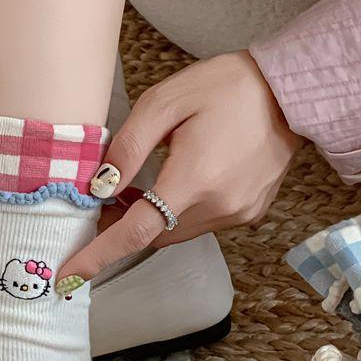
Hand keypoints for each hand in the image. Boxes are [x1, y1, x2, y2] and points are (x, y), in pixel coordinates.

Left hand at [57, 50, 304, 286]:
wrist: (290, 89)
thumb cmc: (224, 86)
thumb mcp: (163, 102)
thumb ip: (127, 148)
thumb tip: (101, 188)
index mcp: (194, 179)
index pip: (136, 231)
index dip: (99, 254)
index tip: (71, 274)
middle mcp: (218, 207)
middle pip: (152, 235)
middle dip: (121, 227)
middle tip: (100, 204)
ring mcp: (237, 214)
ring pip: (174, 233)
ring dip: (149, 220)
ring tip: (132, 191)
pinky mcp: (248, 213)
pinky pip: (198, 225)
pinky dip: (175, 216)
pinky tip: (170, 188)